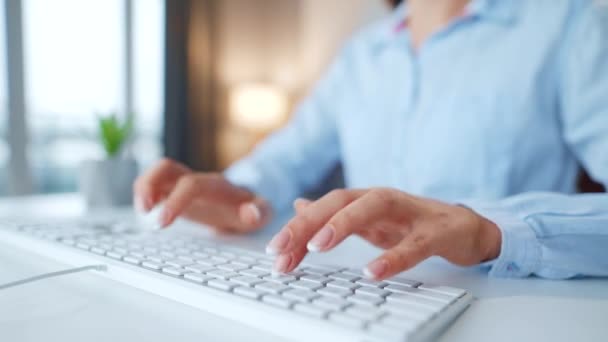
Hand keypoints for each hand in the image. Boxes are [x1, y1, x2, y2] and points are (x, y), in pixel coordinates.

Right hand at [133, 158, 271, 232]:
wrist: (249, 203)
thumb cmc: (253, 209)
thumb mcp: (262, 214)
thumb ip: (260, 212)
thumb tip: (250, 212)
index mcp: (216, 186)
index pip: (191, 185)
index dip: (175, 200)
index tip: (162, 221)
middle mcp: (197, 180)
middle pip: (167, 167)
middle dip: (150, 185)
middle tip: (145, 211)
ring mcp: (184, 185)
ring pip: (156, 173)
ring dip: (142, 189)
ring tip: (142, 212)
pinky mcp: (176, 193)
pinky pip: (154, 185)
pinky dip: (144, 195)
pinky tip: (146, 213)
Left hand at [266, 188, 500, 279]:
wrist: (464, 227)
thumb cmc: (412, 223)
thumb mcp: (368, 219)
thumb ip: (335, 213)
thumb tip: (299, 206)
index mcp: (364, 199)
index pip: (324, 207)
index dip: (297, 227)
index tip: (274, 251)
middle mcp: (383, 199)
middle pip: (340, 201)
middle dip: (307, 223)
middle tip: (281, 249)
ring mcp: (410, 212)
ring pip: (373, 207)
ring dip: (342, 224)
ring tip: (316, 246)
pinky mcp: (436, 231)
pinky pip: (414, 244)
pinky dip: (393, 257)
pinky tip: (372, 272)